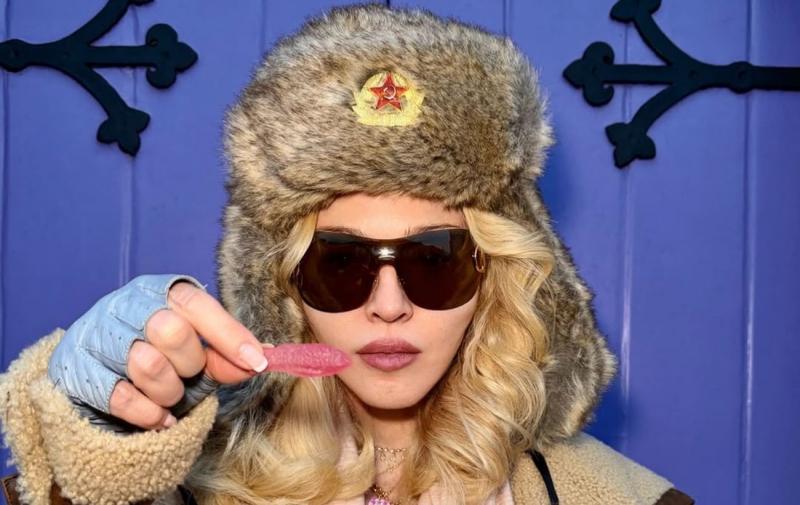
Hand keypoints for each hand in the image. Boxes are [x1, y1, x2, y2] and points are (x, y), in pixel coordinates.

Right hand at [47, 274, 270, 432]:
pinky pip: (121, 396)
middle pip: (171, 330)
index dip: (229, 334)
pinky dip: (148, 414)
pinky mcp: (75, 368)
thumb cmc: (155, 356)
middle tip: (190, 376)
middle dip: (190, 364)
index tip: (258, 361)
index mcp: (159, 290)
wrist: (92, 374)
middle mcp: (125, 303)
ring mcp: (96, 333)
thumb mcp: (195, 352)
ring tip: (170, 397)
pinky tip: (158, 417)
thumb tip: (261, 359)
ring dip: (169, 391)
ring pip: (146, 363)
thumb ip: (225, 356)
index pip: (196, 303)